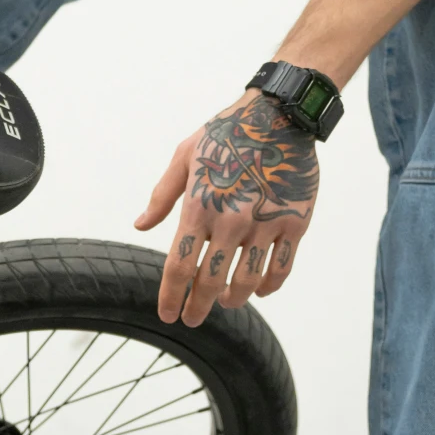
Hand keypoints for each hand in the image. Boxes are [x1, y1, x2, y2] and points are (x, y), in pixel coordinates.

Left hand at [134, 89, 319, 326]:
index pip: (179, 266)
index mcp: (199, 206)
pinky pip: (281, 268)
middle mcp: (231, 221)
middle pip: (210, 282)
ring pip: (247, 282)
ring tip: (225, 301)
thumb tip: (140, 225)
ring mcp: (265, 224)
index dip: (171, 297)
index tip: (168, 315)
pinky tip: (259, 290)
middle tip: (192, 319)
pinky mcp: (294, 223)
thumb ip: (162, 196)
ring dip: (233, 299)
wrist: (278, 115)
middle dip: (197, 308)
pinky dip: (268, 287)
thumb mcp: (184, 156)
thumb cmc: (225, 134)